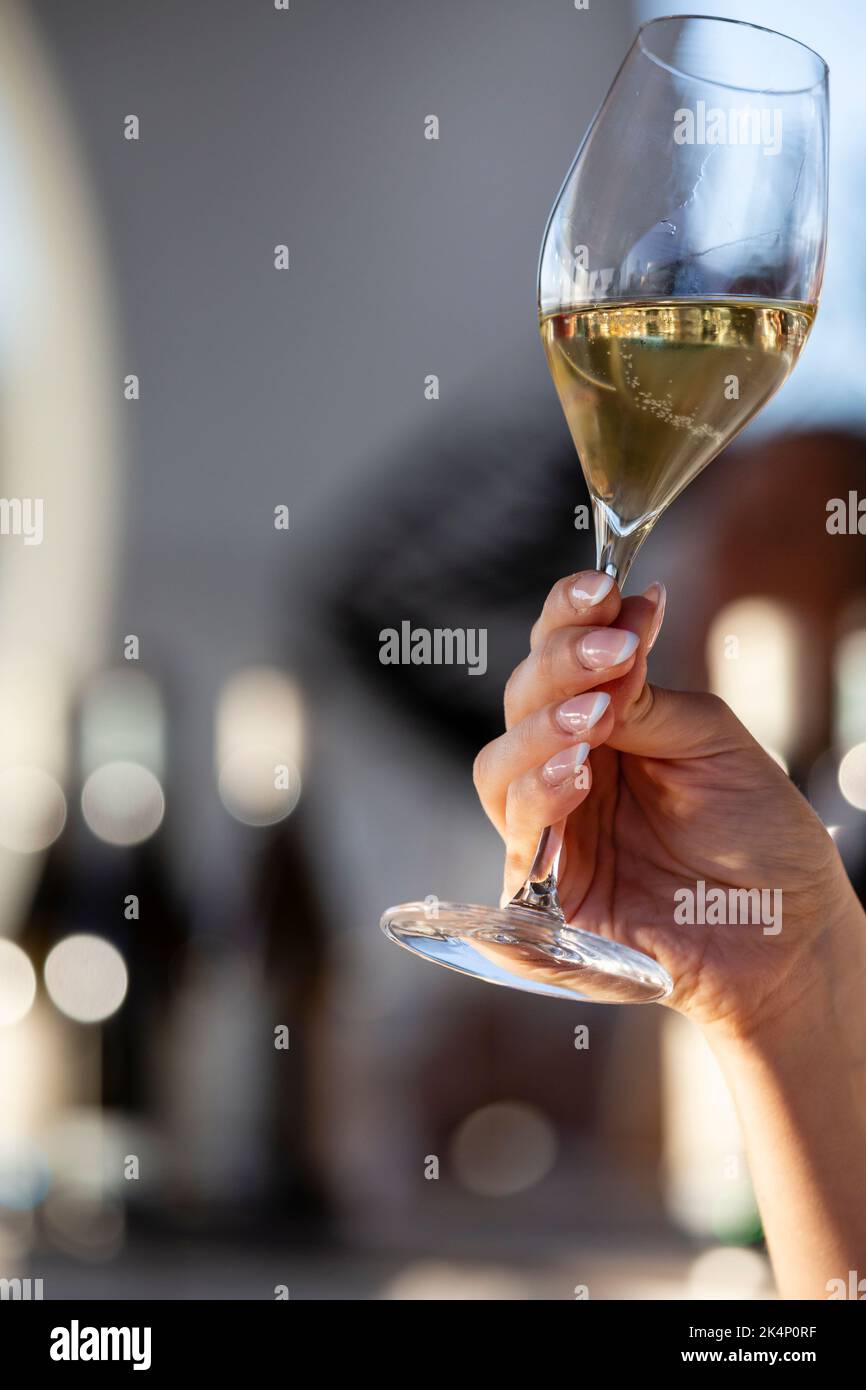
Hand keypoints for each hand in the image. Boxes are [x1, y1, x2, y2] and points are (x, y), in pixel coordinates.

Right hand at [473, 570, 864, 1039]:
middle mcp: (567, 767)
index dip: (568, 614)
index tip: (604, 589)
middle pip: (520, 701)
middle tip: (613, 655)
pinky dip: (538, 800)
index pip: (561, 655)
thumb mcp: (715, 743)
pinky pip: (516, 840)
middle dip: (558, 669)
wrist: (787, 933)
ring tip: (594, 721)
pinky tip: (576, 776)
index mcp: (606, 722)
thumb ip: (649, 698)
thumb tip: (611, 638)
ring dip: (542, 734)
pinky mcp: (545, 892)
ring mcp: (553, 828)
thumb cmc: (760, 833)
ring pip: (500, 767)